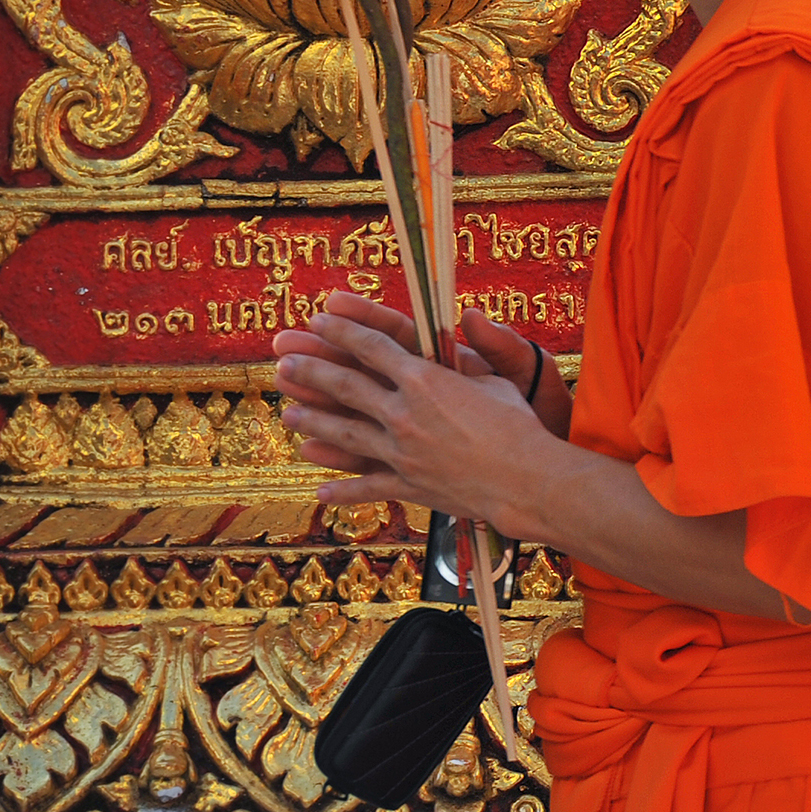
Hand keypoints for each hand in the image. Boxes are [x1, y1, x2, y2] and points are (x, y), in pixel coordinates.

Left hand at [271, 303, 570, 544]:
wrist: (526, 480)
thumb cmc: (520, 425)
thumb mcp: (495, 380)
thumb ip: (470, 358)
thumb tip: (466, 323)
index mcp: (425, 380)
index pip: (372, 348)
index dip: (343, 331)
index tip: (319, 320)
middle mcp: (403, 413)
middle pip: (345, 386)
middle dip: (311, 370)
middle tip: (284, 361)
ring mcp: (400, 451)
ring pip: (345, 433)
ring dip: (314, 421)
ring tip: (289, 413)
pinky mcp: (408, 484)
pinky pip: (368, 485)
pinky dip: (344, 490)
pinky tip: (320, 490)